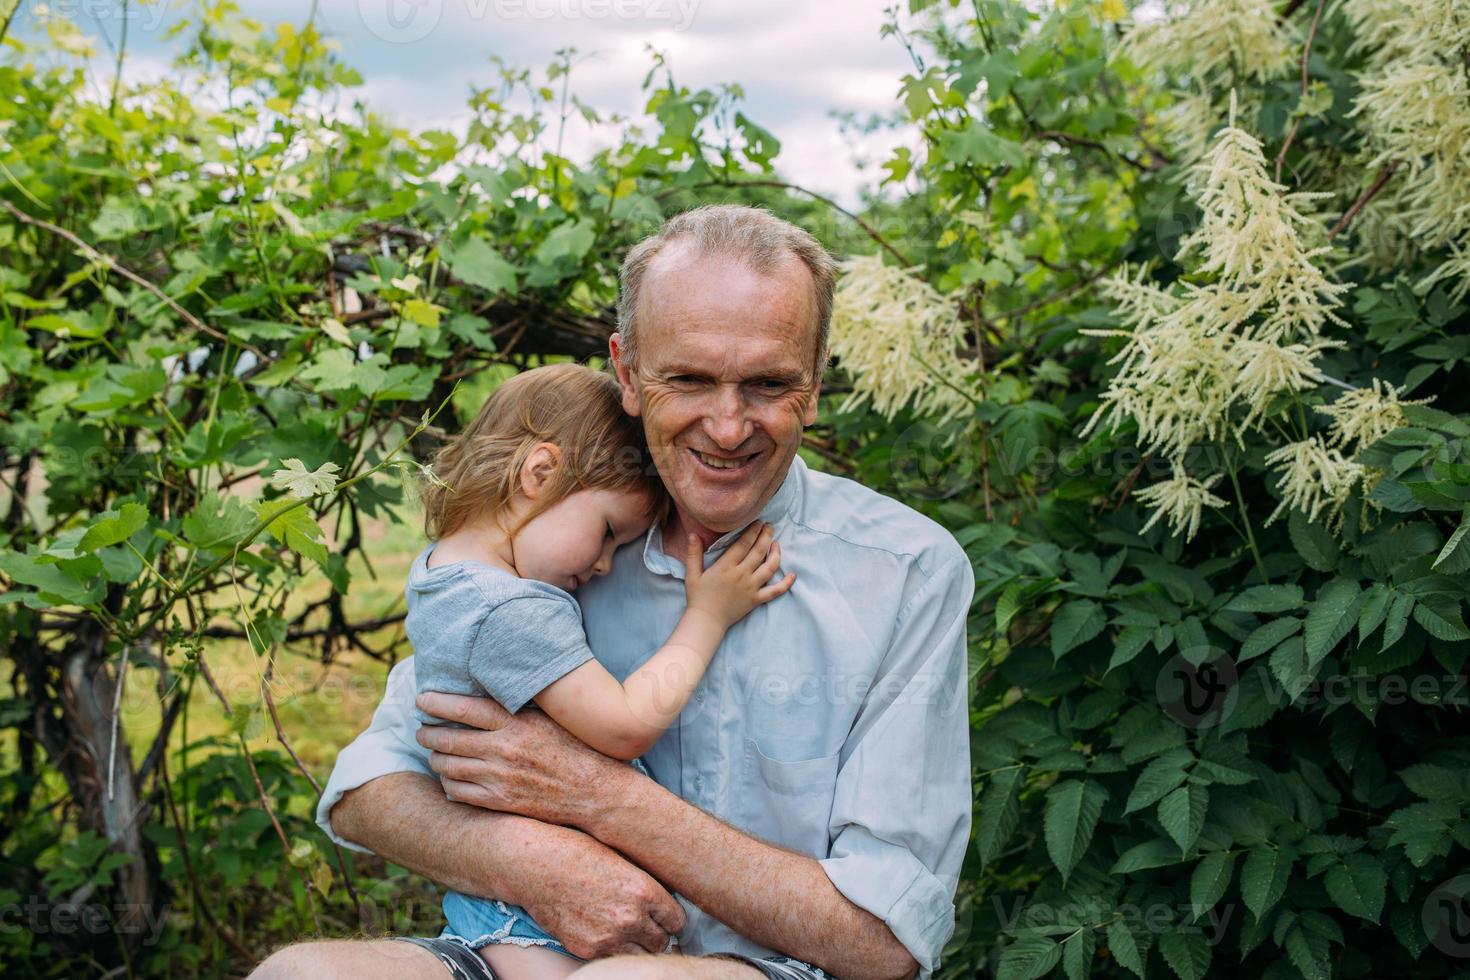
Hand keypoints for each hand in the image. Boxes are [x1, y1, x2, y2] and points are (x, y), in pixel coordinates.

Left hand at [416, 691, 629, 827]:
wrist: (593, 790)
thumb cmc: (573, 748)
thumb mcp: (547, 719)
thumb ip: (516, 709)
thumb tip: (486, 694)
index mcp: (515, 723)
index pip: (464, 708)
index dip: (437, 703)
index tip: (422, 700)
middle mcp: (503, 749)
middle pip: (449, 738)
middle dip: (428, 733)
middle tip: (422, 729)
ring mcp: (498, 777)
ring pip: (448, 766)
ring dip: (436, 758)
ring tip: (435, 753)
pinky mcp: (498, 801)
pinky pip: (458, 792)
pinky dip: (448, 784)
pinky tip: (451, 778)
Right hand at [517, 823, 686, 957]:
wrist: (535, 864)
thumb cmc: (577, 851)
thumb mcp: (622, 859)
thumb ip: (645, 883)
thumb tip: (663, 900)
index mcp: (644, 890)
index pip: (677, 921)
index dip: (670, 917)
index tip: (664, 914)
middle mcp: (630, 918)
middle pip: (662, 942)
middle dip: (656, 933)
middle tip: (646, 923)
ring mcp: (608, 937)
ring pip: (640, 955)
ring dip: (638, 945)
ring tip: (627, 929)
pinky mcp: (587, 950)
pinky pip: (614, 957)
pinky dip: (613, 948)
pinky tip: (604, 929)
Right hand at [683, 521, 795, 628]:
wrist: (706, 621)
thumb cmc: (698, 597)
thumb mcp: (692, 574)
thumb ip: (694, 553)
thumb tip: (693, 534)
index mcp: (726, 566)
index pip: (743, 544)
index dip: (752, 531)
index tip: (757, 522)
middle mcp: (742, 574)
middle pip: (759, 551)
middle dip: (766, 536)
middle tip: (770, 526)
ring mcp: (751, 587)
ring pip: (769, 567)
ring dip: (776, 554)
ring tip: (776, 544)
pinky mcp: (756, 600)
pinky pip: (775, 591)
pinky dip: (785, 584)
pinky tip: (792, 575)